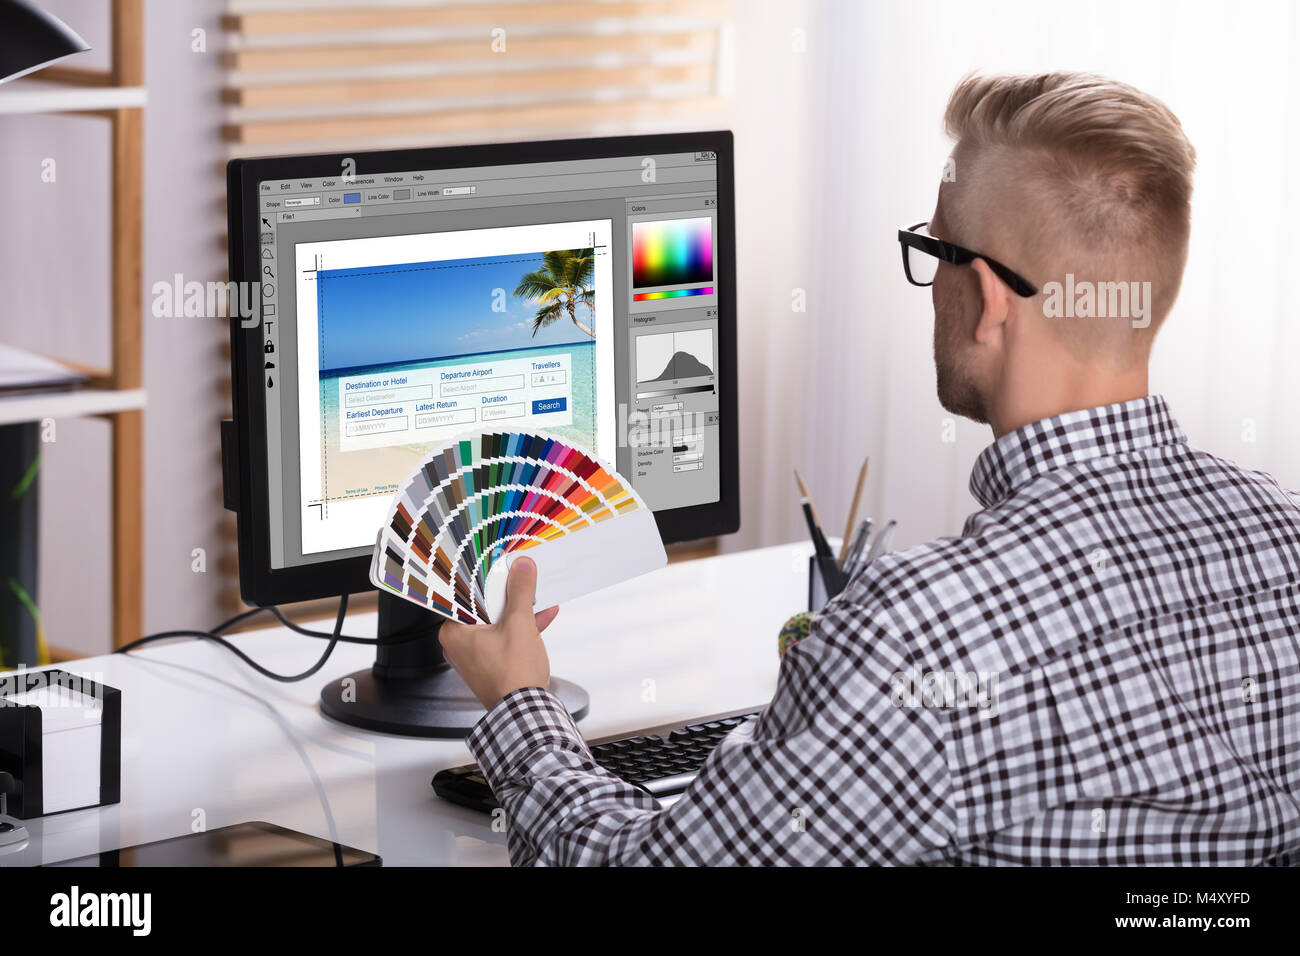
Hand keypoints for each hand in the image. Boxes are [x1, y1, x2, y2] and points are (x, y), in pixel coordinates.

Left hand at [438, 556, 557, 709]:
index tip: (499, 567)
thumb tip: (522, 568)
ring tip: (537, 599)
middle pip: (482, 606)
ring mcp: (474, 654)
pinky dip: (519, 628)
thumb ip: (521, 592)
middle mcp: (458, 643)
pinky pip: (502, 637)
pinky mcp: (489, 662)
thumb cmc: (513, 677)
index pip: (466, 592)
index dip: (485, 577)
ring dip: (518, 611)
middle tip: (520, 580)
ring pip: (495, 621)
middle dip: (507, 595)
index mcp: (454, 631)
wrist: (524, 713)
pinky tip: (541, 618)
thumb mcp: (520, 624)